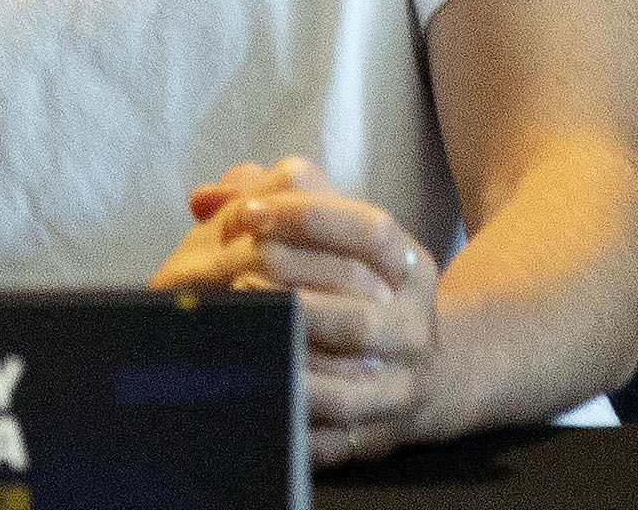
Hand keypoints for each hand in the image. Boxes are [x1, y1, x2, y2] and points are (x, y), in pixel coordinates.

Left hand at [151, 158, 443, 463]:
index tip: (250, 213)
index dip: (311, 218)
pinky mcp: (375, 438)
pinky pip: (329, 440)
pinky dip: (290, 423)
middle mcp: (413, 329)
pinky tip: (254, 402)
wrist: (433, 375)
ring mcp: (397, 389)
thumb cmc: (367, 293)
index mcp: (411, 270)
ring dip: (289, 363)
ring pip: (344, 384)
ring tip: (242, 338)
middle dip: (293, 295)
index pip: (371, 233)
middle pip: (357, 313)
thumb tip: (205, 197)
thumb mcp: (349, 244)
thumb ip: (283, 207)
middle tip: (235, 275)